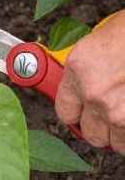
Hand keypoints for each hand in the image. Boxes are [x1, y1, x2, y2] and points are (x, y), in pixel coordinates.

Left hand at [55, 11, 124, 152]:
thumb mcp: (100, 41)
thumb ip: (89, 68)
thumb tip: (89, 82)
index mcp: (80, 70)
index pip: (65, 111)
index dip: (76, 114)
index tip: (83, 113)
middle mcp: (96, 94)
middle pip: (91, 134)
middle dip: (100, 128)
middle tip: (110, 115)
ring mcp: (121, 112)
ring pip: (116, 143)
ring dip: (121, 133)